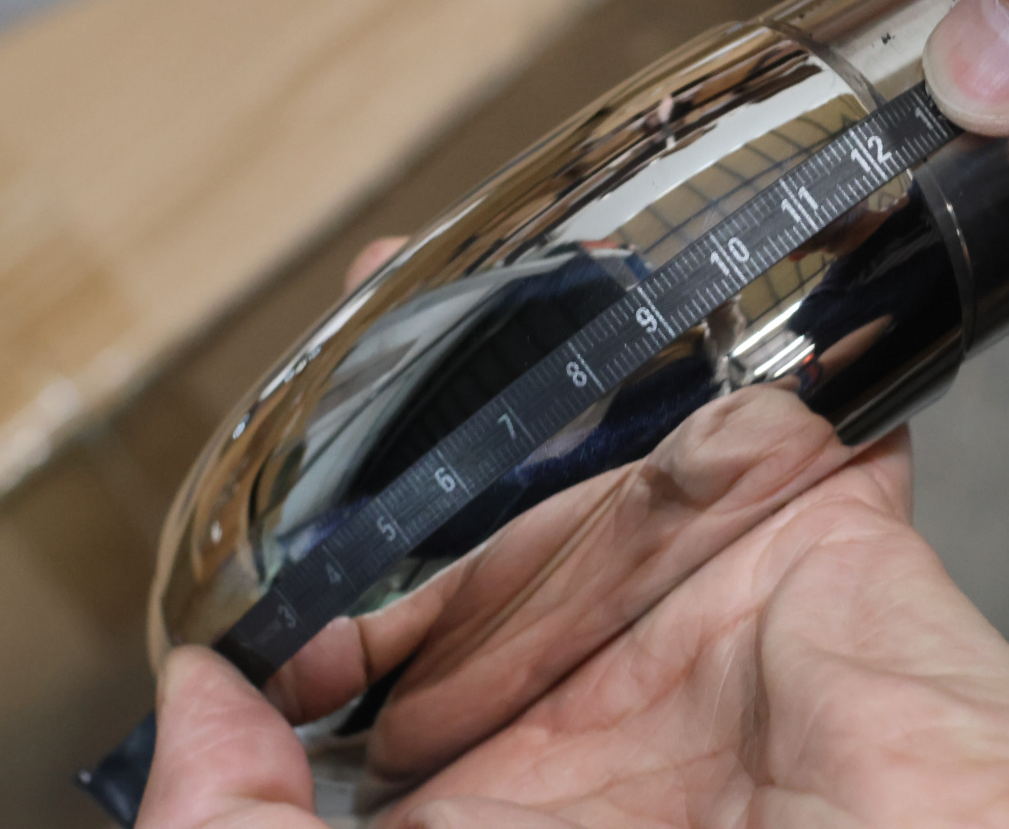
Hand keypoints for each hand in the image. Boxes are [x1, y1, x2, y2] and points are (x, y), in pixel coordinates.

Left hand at [137, 241, 1008, 828]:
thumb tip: (193, 704)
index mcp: (482, 760)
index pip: (380, 612)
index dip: (324, 526)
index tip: (282, 453)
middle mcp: (584, 664)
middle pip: (494, 494)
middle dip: (436, 388)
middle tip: (385, 292)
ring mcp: (705, 592)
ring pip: (619, 428)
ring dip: (572, 333)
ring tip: (511, 248)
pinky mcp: (815, 532)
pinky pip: (778, 412)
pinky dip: (748, 330)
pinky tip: (671, 263)